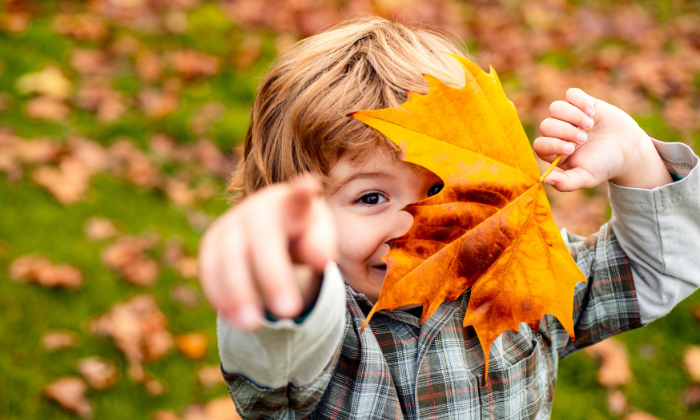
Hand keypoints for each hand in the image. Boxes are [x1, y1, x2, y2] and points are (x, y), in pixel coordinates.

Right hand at [198, 173, 337, 330]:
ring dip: (239, 294)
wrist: (270, 227)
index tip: (310, 186)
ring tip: (254, 325)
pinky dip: (221, 296)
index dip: (301, 192)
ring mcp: (229, 225)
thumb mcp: (318, 236)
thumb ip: (322, 245)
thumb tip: (321, 260)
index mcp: (289, 203)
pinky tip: (236, 319)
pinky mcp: (211, 244)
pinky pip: (209, 271)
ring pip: (228, 258)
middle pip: (261, 240)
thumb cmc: (301, 232)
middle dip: (273, 277)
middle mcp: (255, 210)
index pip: (297, 197)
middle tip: (290, 311)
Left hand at [534, 88, 671, 190]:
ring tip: (590, 125)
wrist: (628, 150)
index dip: (552, 144)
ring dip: (572, 115)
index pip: (540, 145)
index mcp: (554, 152)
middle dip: (565, 131)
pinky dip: (580, 101)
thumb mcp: (586, 178)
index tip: (571, 148)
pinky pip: (571, 94)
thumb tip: (544, 180)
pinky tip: (593, 112)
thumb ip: (565, 183)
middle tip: (583, 138)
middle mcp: (558, 134)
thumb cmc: (604, 166)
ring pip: (555, 107)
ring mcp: (569, 117)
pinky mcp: (582, 103)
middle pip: (546, 125)